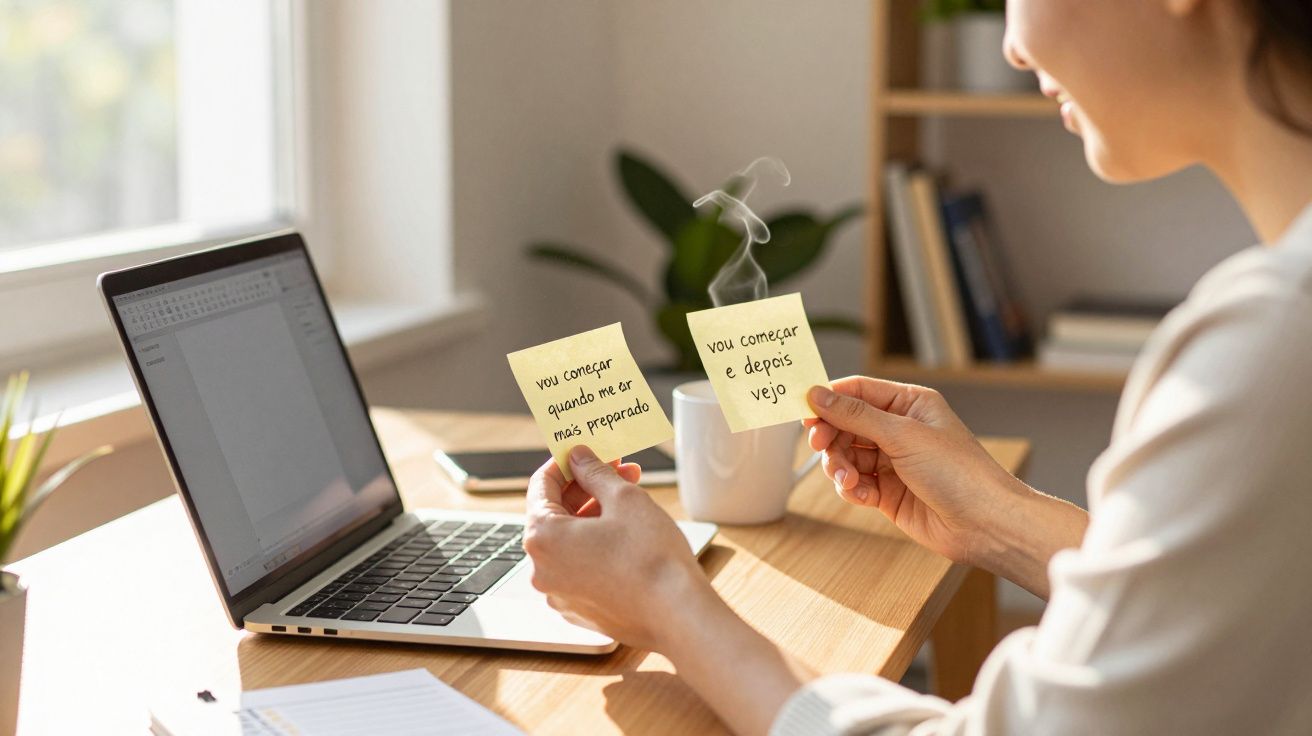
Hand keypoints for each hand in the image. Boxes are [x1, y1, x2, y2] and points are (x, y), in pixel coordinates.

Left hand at [528, 447, 816, 735]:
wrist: (678, 615)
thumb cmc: (651, 557)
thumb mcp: (624, 498)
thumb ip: (595, 471)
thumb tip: (578, 457)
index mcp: (542, 538)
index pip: (541, 486)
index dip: (566, 463)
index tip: (585, 452)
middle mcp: (541, 569)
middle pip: (555, 515)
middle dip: (587, 488)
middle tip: (618, 469)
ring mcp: (559, 593)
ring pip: (570, 542)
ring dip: (594, 516)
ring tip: (630, 498)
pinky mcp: (580, 609)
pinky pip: (580, 568)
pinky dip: (596, 547)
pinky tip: (626, 534)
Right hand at [805, 376, 1028, 568]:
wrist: (984, 524)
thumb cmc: (959, 472)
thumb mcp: (903, 435)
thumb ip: (856, 415)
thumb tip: (818, 395)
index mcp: (909, 404)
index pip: (858, 391)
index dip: (829, 399)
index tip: (804, 410)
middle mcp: (900, 430)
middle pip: (846, 424)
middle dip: (831, 437)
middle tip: (821, 446)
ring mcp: (893, 462)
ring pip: (846, 456)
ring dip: (840, 467)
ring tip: (848, 480)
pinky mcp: (888, 492)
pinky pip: (855, 484)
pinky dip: (852, 489)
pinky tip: (862, 495)